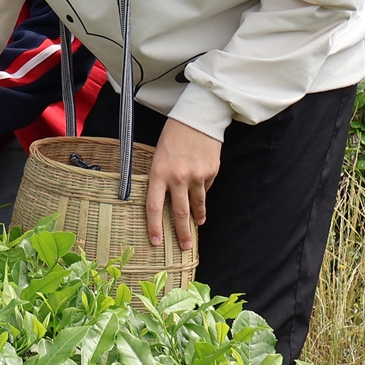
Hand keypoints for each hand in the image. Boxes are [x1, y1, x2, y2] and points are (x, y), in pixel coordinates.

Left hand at [148, 118, 221, 248]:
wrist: (198, 118)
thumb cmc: (173, 136)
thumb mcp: (158, 156)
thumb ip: (161, 178)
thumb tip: (167, 199)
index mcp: (158, 173)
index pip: (153, 206)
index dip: (154, 227)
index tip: (156, 242)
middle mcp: (177, 177)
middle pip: (179, 212)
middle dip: (182, 233)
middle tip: (185, 247)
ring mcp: (197, 176)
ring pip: (197, 204)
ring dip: (197, 217)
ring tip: (197, 226)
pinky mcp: (211, 172)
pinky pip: (206, 188)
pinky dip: (203, 192)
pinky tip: (201, 190)